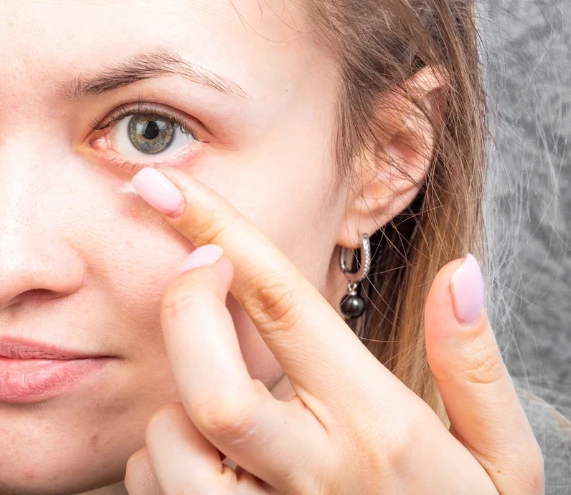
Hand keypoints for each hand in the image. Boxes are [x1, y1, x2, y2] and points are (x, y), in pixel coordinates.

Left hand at [123, 167, 544, 493]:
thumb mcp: (501, 460)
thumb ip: (476, 367)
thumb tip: (460, 274)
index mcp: (375, 426)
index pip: (284, 305)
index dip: (219, 232)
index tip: (165, 186)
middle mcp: (310, 474)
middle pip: (211, 382)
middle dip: (182, 307)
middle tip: (192, 271)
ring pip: (169, 439)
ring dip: (172, 401)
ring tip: (222, 404)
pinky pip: (150, 485)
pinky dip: (158, 456)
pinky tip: (209, 460)